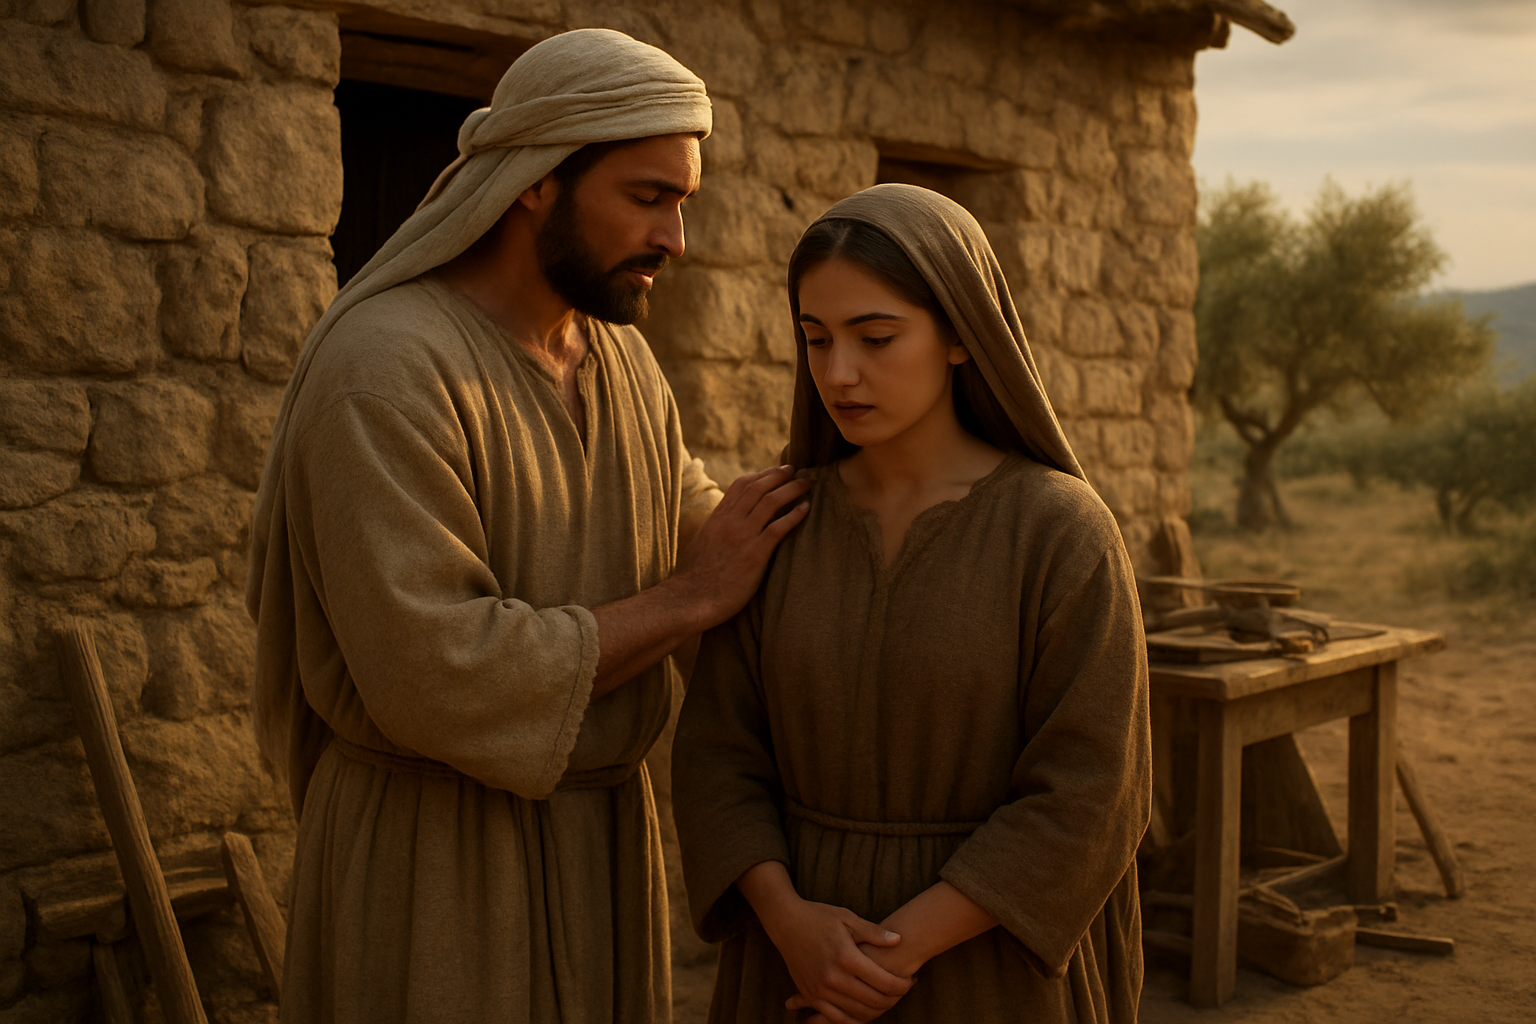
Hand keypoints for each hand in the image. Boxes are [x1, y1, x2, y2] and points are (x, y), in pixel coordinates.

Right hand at [669, 466, 809, 627]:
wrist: (688, 599)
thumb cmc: (693, 578)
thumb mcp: (701, 543)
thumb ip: (715, 530)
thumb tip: (723, 526)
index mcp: (717, 517)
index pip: (741, 485)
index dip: (761, 475)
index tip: (775, 471)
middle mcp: (730, 521)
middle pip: (758, 487)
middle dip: (779, 475)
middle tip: (795, 470)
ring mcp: (742, 536)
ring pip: (771, 501)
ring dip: (792, 489)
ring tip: (807, 483)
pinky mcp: (755, 554)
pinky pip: (779, 528)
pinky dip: (794, 515)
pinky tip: (806, 509)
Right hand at [764, 899, 912, 1022]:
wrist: (785, 923)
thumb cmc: (819, 917)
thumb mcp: (848, 919)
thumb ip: (874, 932)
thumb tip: (898, 941)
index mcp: (846, 956)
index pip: (884, 981)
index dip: (903, 984)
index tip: (911, 979)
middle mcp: (833, 977)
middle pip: (874, 1000)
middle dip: (895, 999)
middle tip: (903, 991)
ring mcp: (820, 989)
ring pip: (857, 1013)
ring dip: (877, 1011)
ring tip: (888, 999)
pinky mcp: (810, 995)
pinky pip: (836, 1018)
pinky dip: (853, 1019)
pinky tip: (865, 1011)